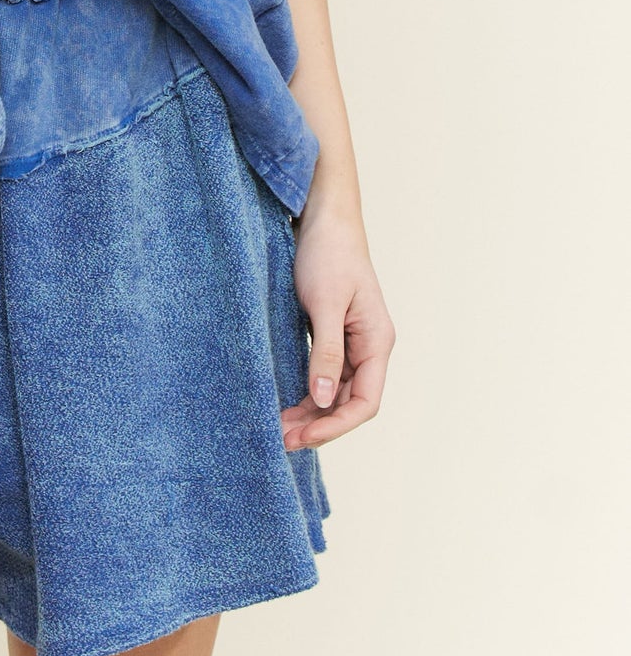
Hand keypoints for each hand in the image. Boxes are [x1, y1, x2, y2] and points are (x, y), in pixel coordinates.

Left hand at [281, 200, 395, 450]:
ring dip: (309, 411)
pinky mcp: (332, 332)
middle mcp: (368, 346)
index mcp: (377, 342)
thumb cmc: (328, 254)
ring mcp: (351, 341)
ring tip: (278, 426)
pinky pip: (323, 373)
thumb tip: (321, 400)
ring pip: (333, 391)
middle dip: (317, 424)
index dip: (335, 425)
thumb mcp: (325, 303)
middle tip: (280, 439)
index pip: (364, 402)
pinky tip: (284, 400)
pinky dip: (305, 390)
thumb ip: (326, 352)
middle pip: (348, 402)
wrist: (322, 216)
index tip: (303, 436)